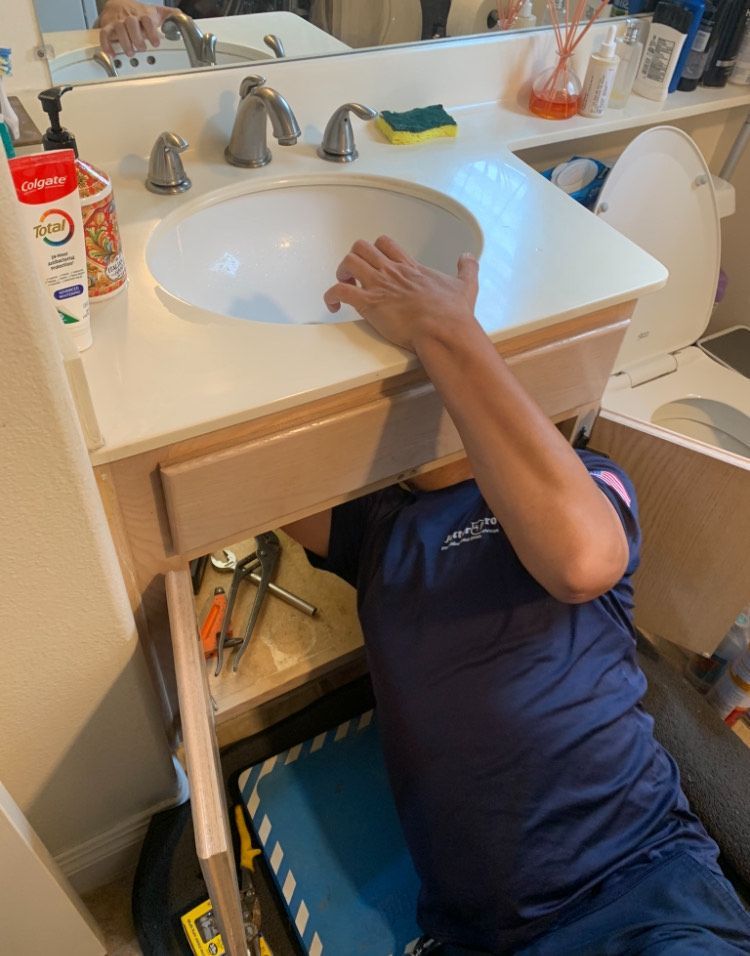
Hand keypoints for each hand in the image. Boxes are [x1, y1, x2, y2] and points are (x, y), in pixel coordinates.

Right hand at [98, 0, 171, 55]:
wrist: (118, 3)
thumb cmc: (138, 12)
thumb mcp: (155, 13)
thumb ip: (170, 15)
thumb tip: (184, 18)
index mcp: (142, 15)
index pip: (147, 20)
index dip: (151, 31)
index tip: (156, 43)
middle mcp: (130, 18)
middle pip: (131, 23)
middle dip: (137, 37)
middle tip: (142, 48)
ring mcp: (118, 22)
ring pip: (119, 28)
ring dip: (124, 42)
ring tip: (130, 52)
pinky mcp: (108, 27)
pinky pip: (104, 34)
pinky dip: (106, 43)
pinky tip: (112, 53)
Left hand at [324, 236, 478, 352]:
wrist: (444, 329)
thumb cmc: (453, 313)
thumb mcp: (465, 285)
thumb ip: (467, 269)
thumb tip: (469, 257)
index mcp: (410, 268)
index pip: (385, 244)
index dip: (375, 251)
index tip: (376, 265)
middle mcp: (391, 272)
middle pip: (362, 247)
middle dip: (354, 259)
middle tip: (356, 277)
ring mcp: (379, 286)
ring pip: (348, 262)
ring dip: (341, 273)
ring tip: (345, 286)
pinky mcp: (369, 304)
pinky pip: (339, 291)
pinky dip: (330, 296)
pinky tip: (333, 306)